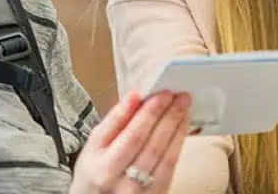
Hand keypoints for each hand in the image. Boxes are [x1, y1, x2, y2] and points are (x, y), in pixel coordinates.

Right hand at [70, 91, 195, 193]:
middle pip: (150, 144)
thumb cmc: (95, 170)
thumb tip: (135, 96)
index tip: (160, 94)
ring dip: (177, 125)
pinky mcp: (156, 193)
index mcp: (102, 167)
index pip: (130, 136)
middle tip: (178, 95)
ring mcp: (139, 190)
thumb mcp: (94, 145)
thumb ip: (114, 121)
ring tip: (183, 105)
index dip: (148, 113)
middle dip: (166, 115)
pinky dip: (178, 141)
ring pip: (164, 154)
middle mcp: (121, 181)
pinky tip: (182, 125)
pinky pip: (171, 165)